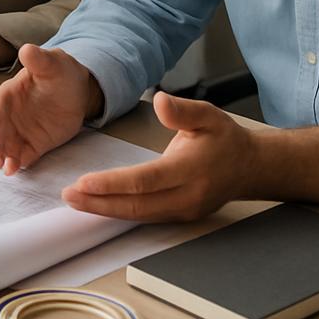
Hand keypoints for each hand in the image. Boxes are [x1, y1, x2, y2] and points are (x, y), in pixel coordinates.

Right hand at [0, 44, 95, 173]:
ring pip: (8, 147)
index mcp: (10, 94)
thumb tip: (26, 49)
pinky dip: (19, 163)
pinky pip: (24, 154)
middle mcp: (12, 114)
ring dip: (5, 159)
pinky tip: (17, 171)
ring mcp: (22, 130)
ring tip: (7, 171)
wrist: (78, 88)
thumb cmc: (61, 71)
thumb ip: (38, 59)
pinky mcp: (35, 143)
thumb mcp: (52, 63)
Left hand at [62, 91, 254, 221]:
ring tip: (74, 201)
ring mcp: (183, 211)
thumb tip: (160, 100)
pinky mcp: (179, 217)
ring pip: (138, 216)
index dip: (113, 184)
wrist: (250, 168)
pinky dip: (118, 212)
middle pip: (136, 205)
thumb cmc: (225, 138)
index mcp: (190, 170)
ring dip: (104, 210)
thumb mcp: (208, 115)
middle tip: (68, 195)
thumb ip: (183, 110)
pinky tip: (98, 205)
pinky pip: (145, 217)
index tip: (84, 181)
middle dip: (99, 203)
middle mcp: (185, 197)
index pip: (145, 181)